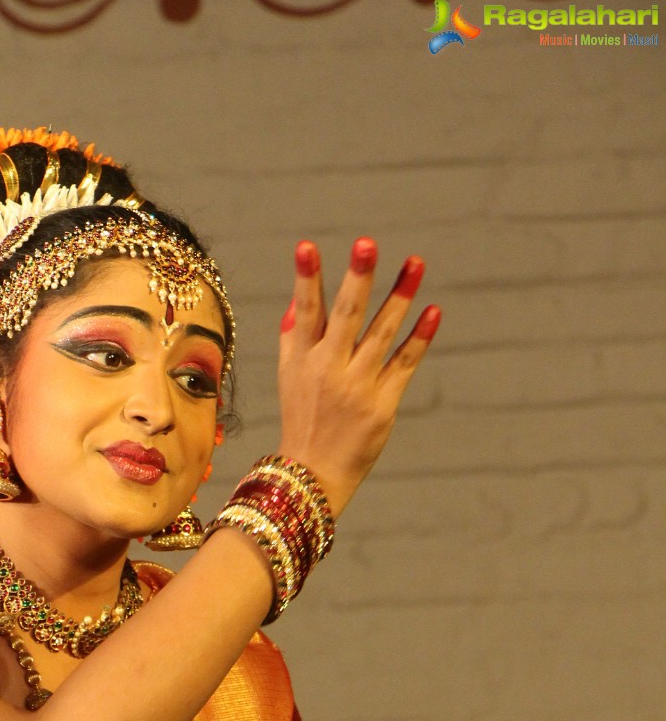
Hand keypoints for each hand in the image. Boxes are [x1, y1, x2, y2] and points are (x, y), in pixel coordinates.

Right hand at [277, 237, 439, 518]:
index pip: (305, 312)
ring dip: (399, 297)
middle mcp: (329, 371)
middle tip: (367, 244)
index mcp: (303, 360)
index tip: (307, 246)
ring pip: (381, 334)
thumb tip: (297, 298)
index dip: (306, 279)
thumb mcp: (287, 378)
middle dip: (357, 279)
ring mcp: (358, 388)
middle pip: (346, 317)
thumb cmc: (301, 421)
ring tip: (416, 262)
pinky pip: (404, 364)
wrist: (312, 477)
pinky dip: (420, 337)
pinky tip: (433, 311)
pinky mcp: (383, 405)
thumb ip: (292, 337)